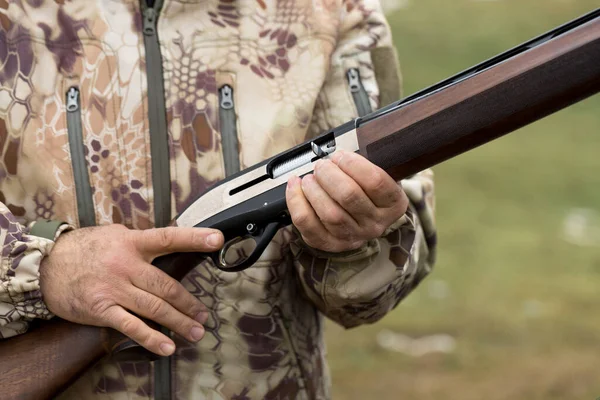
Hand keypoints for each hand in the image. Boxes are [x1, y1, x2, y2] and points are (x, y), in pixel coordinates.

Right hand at [39, 224, 223, 355]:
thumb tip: (167, 244)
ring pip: (154, 308)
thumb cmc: (84, 249)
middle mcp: (126, 265)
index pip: (168, 238)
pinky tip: (167, 346)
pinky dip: (151, 338)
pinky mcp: (101, 309)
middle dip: (189, 302)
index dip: (193, 238)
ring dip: (178, 322)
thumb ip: (140, 242)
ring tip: (195, 332)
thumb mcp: (114, 235)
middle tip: (203, 314)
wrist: (46, 264)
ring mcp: (114, 289)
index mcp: (131, 243)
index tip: (215, 239)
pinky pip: (131, 326)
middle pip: (166, 285)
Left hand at [286, 150, 407, 252]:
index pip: (375, 182)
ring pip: (329, 213)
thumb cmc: (367, 191)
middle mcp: (375, 224)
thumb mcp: (376, 176)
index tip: (340, 155)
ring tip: (309, 177)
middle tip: (321, 165)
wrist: (363, 219)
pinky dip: (296, 202)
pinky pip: (308, 224)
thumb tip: (335, 154)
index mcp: (392, 204)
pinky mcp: (329, 244)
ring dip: (313, 189)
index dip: (353, 164)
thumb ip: (362, 165)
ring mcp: (353, 237)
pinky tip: (295, 187)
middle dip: (329, 174)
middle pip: (349, 196)